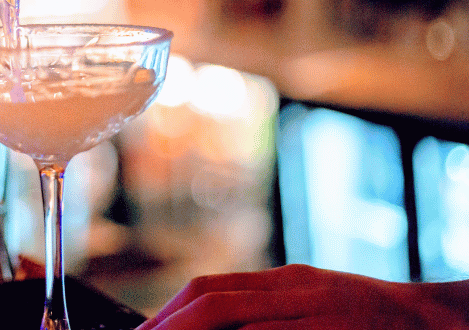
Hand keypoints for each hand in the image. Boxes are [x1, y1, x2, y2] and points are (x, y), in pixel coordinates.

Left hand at [138, 264, 468, 329]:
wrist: (436, 320)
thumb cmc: (368, 319)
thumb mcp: (311, 301)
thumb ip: (265, 309)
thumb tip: (208, 318)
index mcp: (285, 281)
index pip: (210, 288)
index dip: (169, 311)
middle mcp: (294, 291)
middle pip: (213, 302)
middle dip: (169, 325)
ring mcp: (314, 311)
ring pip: (236, 317)